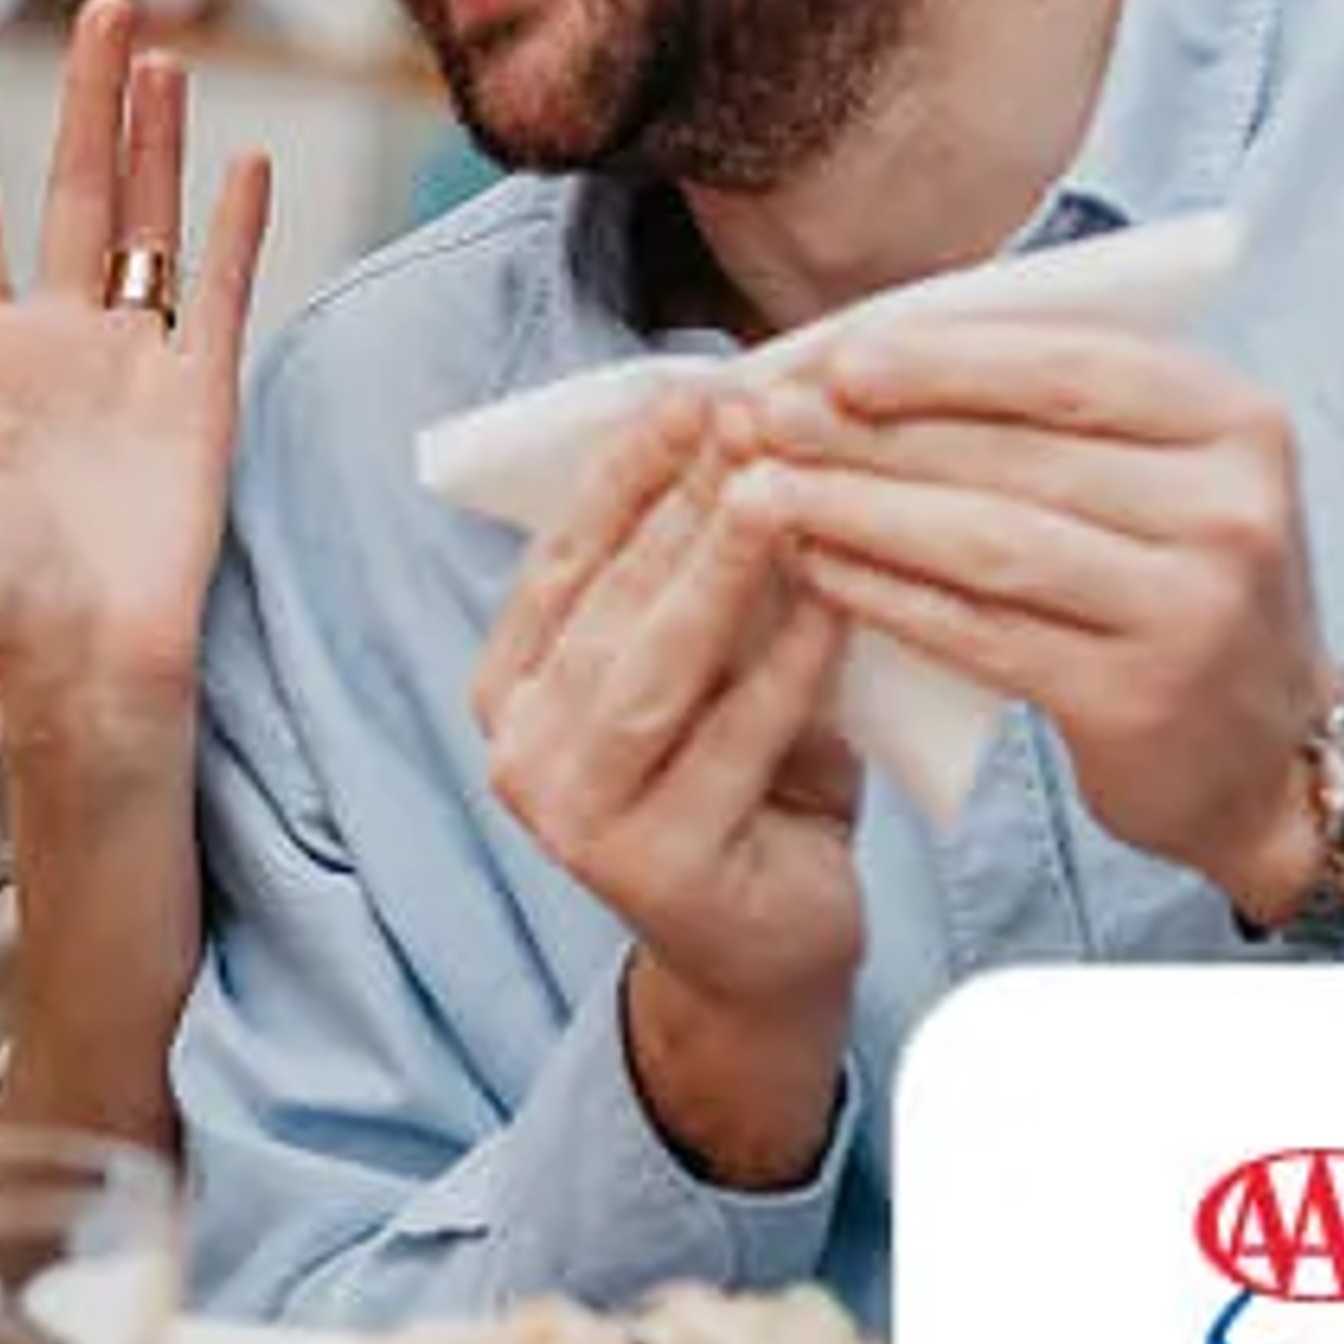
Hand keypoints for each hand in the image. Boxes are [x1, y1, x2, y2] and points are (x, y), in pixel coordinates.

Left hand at [0, 0, 271, 731]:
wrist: (90, 662)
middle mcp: (60, 337)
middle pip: (75, 188)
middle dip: (83, 98)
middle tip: (98, 6)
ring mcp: (135, 358)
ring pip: (150, 218)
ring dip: (155, 136)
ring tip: (158, 53)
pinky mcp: (201, 389)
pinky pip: (221, 287)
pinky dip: (235, 223)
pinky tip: (245, 158)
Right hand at [470, 397, 861, 1180]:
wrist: (768, 955)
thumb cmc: (747, 784)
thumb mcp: (710, 668)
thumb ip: (703, 580)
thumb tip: (749, 431)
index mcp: (511, 687)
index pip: (563, 555)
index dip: (625, 469)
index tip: (691, 388)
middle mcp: (520, 752)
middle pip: (607, 601)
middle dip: (680, 499)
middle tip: (747, 412)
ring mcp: (573, 818)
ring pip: (653, 668)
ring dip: (717, 569)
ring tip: (777, 486)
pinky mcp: (650, 870)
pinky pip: (729, 744)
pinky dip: (783, 667)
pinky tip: (832, 597)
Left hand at [737, 320, 1332, 921]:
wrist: (1266, 757)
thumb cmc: (1175, 582)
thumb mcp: (1157, 472)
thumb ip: (1049, 405)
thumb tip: (864, 350)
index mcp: (1236, 421)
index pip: (1070, 366)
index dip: (942, 359)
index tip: (835, 356)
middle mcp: (1231, 509)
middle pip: (1016, 452)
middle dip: (874, 432)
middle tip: (766, 419)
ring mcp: (1192, 610)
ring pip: (989, 540)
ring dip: (861, 511)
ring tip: (764, 491)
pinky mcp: (1135, 699)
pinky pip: (981, 632)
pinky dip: (888, 596)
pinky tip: (817, 570)